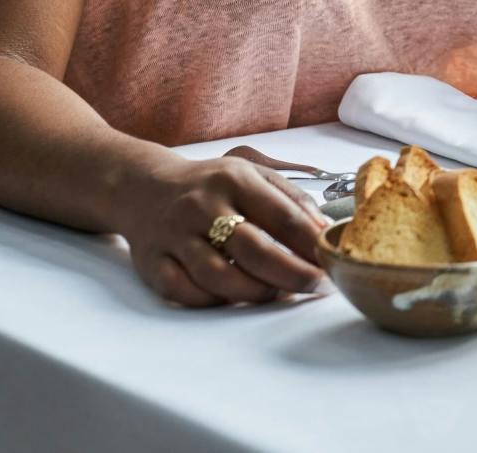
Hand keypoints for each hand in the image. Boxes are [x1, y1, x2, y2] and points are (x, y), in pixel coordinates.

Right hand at [112, 153, 328, 306]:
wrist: (144, 188)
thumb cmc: (212, 185)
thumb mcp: (253, 175)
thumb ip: (291, 200)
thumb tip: (326, 232)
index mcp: (235, 180)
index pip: (283, 216)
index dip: (312, 245)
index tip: (332, 263)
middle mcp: (203, 206)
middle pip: (254, 250)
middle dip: (292, 275)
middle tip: (315, 287)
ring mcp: (175, 236)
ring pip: (219, 276)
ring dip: (255, 292)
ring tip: (278, 293)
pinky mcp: (152, 262)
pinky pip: (184, 292)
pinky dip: (213, 300)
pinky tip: (233, 297)